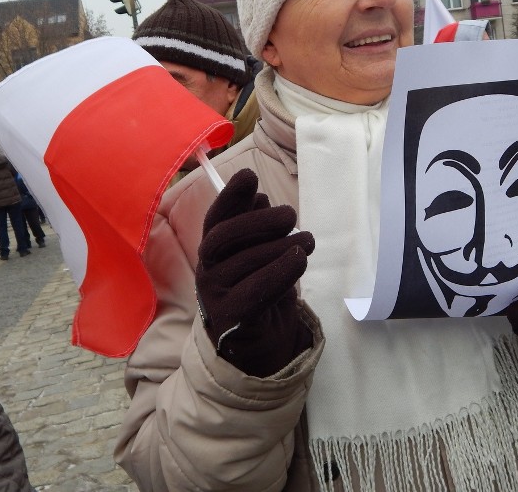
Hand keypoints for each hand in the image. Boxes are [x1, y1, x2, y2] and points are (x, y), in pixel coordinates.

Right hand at [195, 168, 314, 376]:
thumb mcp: (261, 251)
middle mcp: (208, 268)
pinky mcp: (232, 318)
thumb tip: (259, 197)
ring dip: (280, 246)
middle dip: (258, 220)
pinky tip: (299, 260)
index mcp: (214, 248)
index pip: (216, 217)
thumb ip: (257, 225)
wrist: (257, 341)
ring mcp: (215, 294)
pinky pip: (254, 291)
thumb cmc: (259, 287)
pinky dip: (279, 272)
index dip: (230, 196)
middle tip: (291, 215)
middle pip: (223, 237)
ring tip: (308, 241)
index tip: (249, 176)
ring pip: (244, 262)